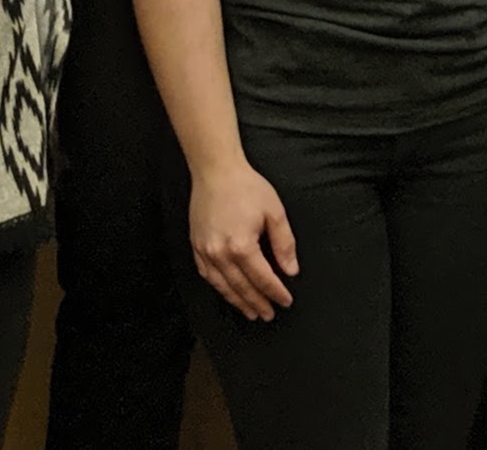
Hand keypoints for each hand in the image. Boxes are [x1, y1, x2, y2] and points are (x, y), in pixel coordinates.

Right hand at [190, 158, 297, 320]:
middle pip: (242, 287)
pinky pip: (207, 275)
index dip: (275, 293)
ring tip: (250, 312)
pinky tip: (228, 293)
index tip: (285, 302)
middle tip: (268, 315)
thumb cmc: (247, 188)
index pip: (262, 278)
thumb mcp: (275, 212)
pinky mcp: (196, 246)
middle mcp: (220, 253)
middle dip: (257, 303)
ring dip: (237, 301)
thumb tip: (290, 270)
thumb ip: (284, 244)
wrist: (216, 172)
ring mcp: (205, 251)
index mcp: (241, 246)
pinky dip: (219, 288)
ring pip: (222, 286)